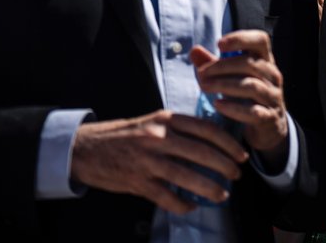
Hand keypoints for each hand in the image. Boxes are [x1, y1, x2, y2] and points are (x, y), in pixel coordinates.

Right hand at [70, 110, 247, 212]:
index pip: (206, 129)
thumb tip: (210, 140)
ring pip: (186, 176)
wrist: (85, 148)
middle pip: (201, 152)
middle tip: (236, 174)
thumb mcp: (153, 121)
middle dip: (224, 165)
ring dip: (209, 187)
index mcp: (166, 119)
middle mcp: (158, 137)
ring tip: (222, 194)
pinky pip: (166, 196)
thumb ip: (178, 128)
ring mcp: (147, 160)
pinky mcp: (137, 181)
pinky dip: (182, 203)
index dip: (227, 143)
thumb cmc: (124, 135)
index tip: (240, 153)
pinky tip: (191, 206)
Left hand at [192, 31, 288, 166]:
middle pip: (250, 63)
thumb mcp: (234, 77)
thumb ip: (213, 64)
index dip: (241, 38)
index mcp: (265, 61)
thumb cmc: (247, 95)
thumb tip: (193, 50)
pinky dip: (234, 108)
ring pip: (251, 86)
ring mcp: (273, 96)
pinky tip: (218, 105)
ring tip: (204, 87)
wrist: (269, 127)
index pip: (261, 40)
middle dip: (222, 67)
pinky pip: (252, 111)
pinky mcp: (269, 117)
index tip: (219, 44)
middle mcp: (272, 76)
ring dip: (224, 85)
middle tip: (201, 73)